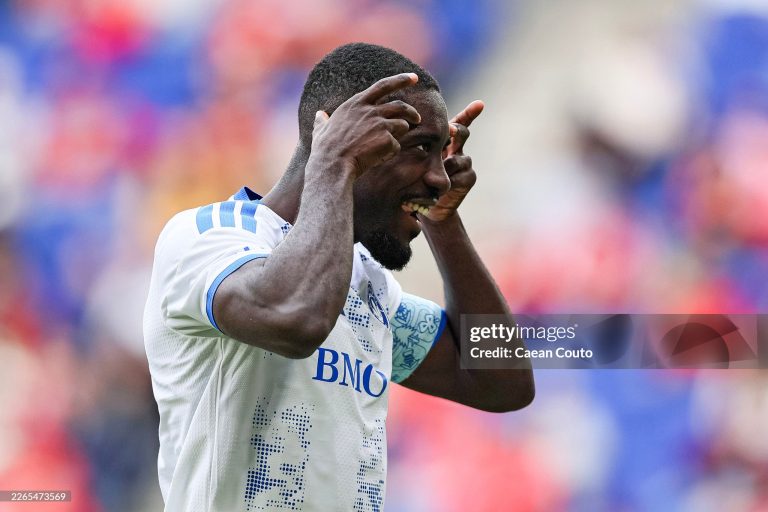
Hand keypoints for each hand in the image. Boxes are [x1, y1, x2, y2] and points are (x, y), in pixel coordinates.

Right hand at [309, 73, 421, 177]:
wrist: (333, 165)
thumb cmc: (325, 150)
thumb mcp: (321, 130)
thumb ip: (323, 121)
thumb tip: (320, 115)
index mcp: (356, 103)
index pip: (383, 85)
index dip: (400, 80)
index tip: (414, 77)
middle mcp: (371, 110)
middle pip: (400, 106)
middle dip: (412, 112)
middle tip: (417, 119)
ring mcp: (381, 124)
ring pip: (402, 126)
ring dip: (400, 135)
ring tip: (390, 145)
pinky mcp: (387, 139)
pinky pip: (396, 146)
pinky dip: (390, 153)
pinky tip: (378, 159)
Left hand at [424, 100, 483, 221]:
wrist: (428, 206)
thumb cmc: (419, 179)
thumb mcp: (417, 162)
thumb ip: (419, 149)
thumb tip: (413, 134)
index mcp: (446, 142)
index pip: (459, 123)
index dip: (470, 113)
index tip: (479, 104)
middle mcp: (458, 149)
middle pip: (463, 133)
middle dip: (457, 130)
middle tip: (451, 130)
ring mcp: (466, 163)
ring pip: (457, 158)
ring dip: (444, 167)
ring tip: (430, 177)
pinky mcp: (469, 178)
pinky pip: (460, 175)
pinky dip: (449, 181)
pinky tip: (441, 188)